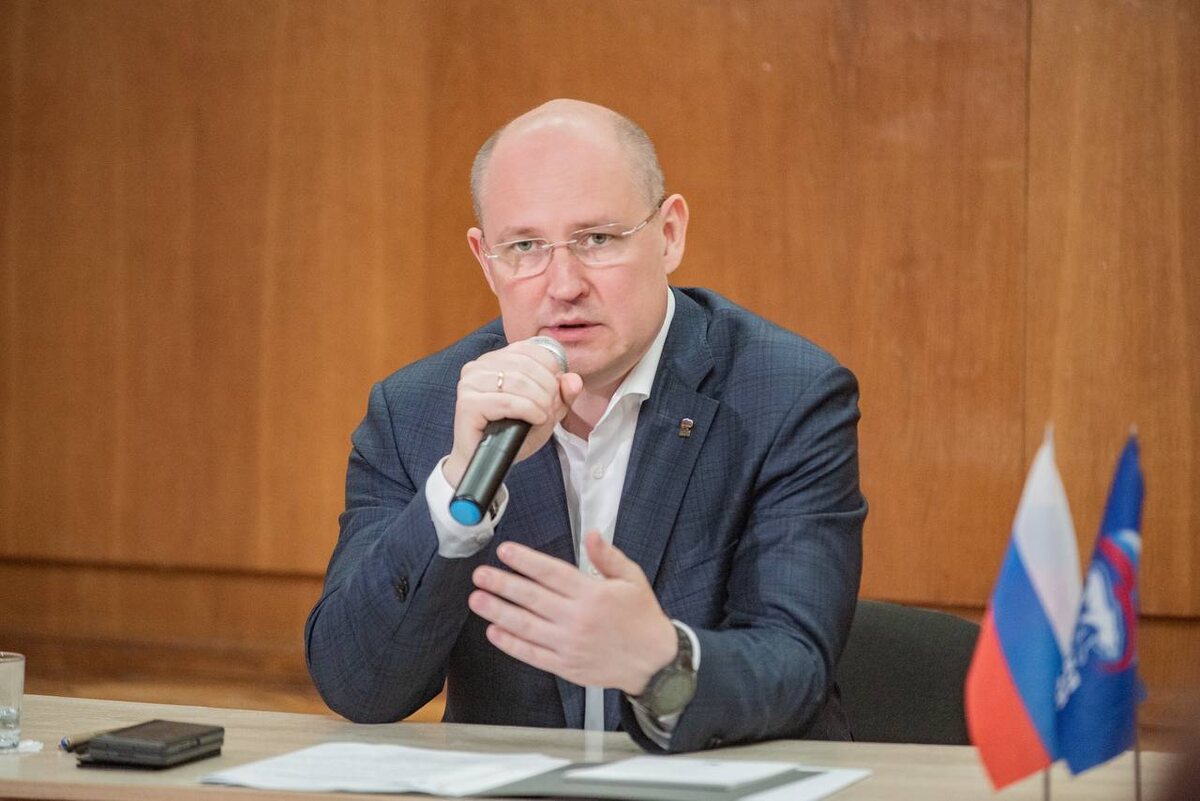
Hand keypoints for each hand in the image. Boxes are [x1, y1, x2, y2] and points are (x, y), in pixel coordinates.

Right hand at [443, 340, 582, 485]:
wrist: (489, 462)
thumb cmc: (514, 434)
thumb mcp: (546, 411)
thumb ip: (563, 394)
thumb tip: (574, 379)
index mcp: (495, 359)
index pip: (531, 350)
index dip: (552, 370)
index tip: (556, 392)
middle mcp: (478, 366)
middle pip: (527, 366)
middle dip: (548, 389)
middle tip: (551, 409)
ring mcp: (469, 384)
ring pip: (518, 382)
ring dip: (540, 402)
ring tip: (543, 417)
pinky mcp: (467, 404)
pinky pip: (508, 401)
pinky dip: (529, 411)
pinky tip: (535, 420)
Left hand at [469, 532, 677, 694]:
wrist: (655, 663)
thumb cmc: (642, 619)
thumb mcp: (632, 579)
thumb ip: (608, 557)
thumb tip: (592, 535)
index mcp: (592, 595)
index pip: (551, 573)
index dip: (525, 561)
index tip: (505, 552)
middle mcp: (577, 619)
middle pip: (532, 598)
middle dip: (502, 584)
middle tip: (481, 575)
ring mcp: (569, 645)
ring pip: (526, 626)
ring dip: (498, 612)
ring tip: (477, 600)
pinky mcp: (566, 666)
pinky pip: (532, 654)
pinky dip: (511, 644)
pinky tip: (494, 632)